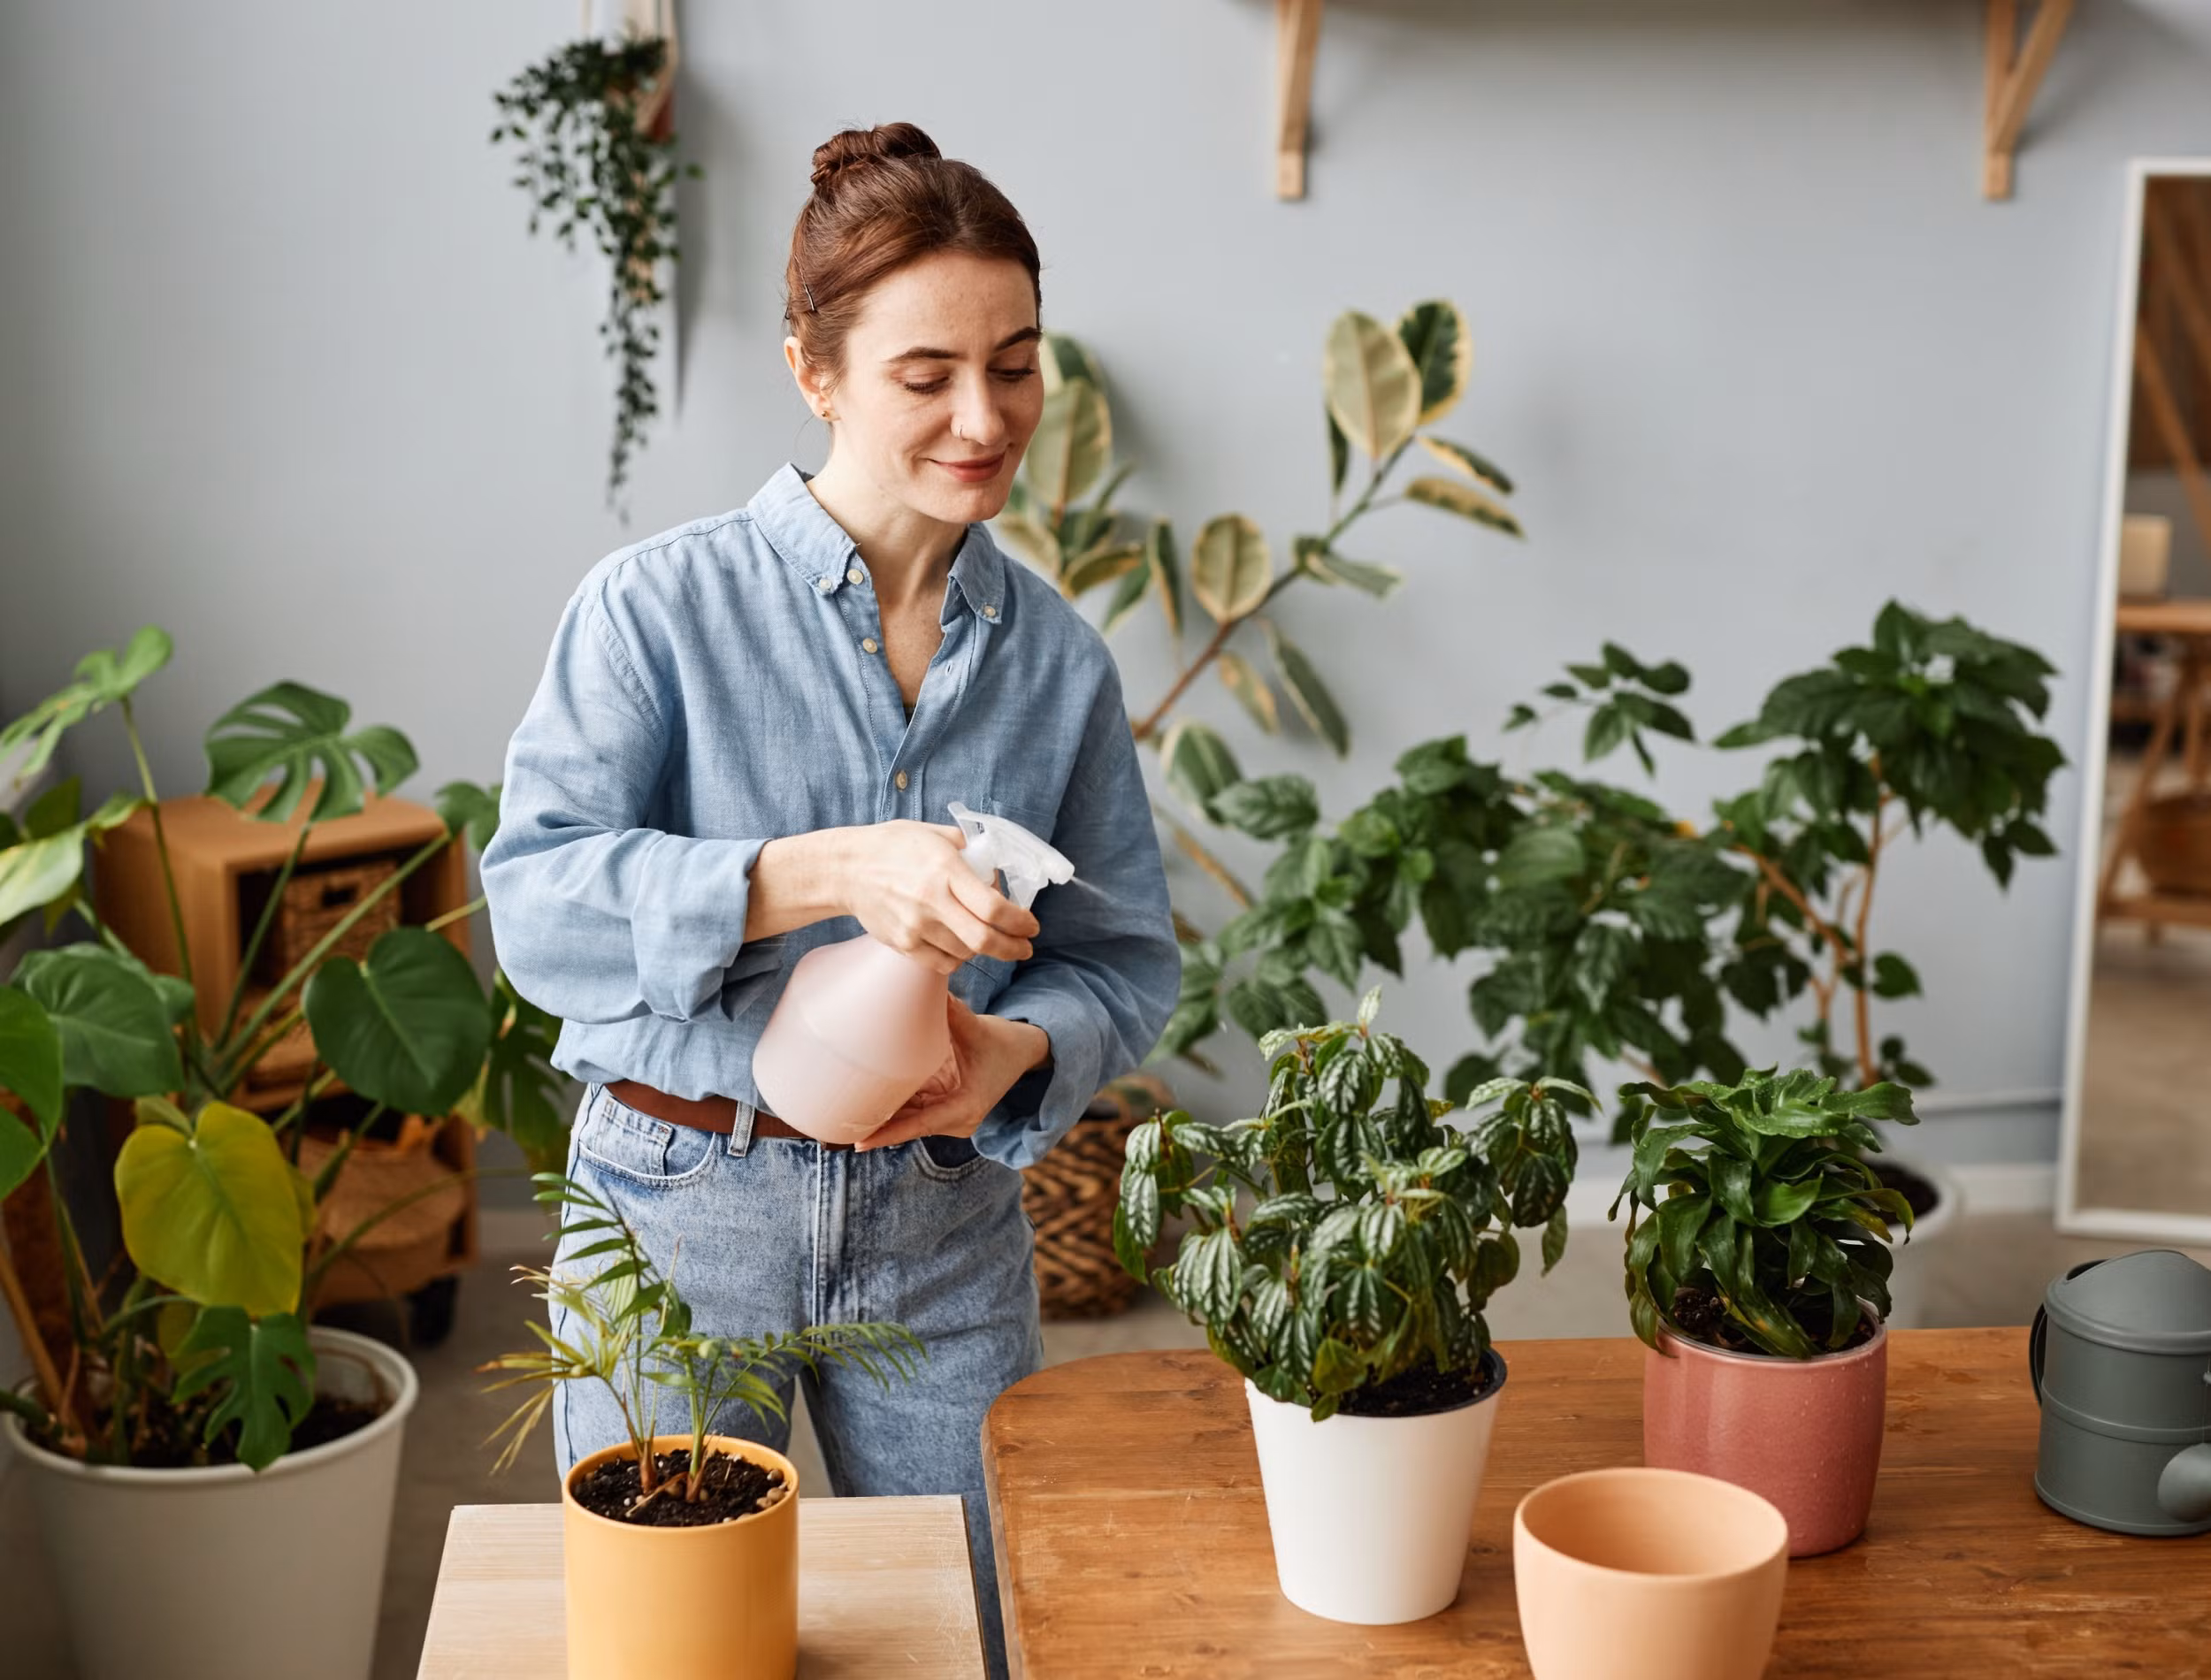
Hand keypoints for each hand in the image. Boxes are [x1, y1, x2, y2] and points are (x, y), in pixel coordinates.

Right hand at [838, 822, 1038, 976]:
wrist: (846, 869)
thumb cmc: (893, 847)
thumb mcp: (935, 834)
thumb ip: (969, 852)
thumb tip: (995, 874)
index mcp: (944, 870)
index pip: (992, 907)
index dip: (1020, 921)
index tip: (1032, 925)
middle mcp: (931, 901)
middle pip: (983, 939)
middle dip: (1013, 948)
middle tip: (1025, 947)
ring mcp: (914, 926)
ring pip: (965, 953)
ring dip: (984, 950)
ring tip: (989, 939)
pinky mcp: (902, 944)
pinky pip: (942, 963)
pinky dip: (959, 958)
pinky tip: (962, 946)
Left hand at [855, 996, 1049, 1150]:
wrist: (1024, 1052)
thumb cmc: (1002, 1042)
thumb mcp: (978, 1028)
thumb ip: (952, 1012)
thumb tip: (928, 987)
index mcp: (965, 1107)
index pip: (919, 1125)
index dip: (889, 1134)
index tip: (860, 1143)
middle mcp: (957, 1120)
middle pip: (909, 1126)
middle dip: (876, 1127)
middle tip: (836, 1127)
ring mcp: (950, 1118)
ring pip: (908, 1120)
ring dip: (880, 1118)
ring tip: (841, 1118)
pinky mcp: (944, 1109)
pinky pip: (914, 1112)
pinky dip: (892, 1108)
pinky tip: (863, 1102)